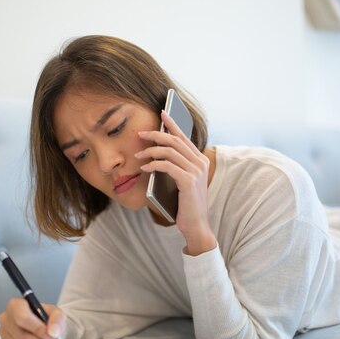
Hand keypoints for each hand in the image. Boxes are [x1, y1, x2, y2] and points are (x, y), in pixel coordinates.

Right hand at [0, 298, 66, 338]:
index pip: (22, 317)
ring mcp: (5, 334)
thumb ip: (57, 319)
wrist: (43, 325)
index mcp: (16, 305)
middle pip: (22, 337)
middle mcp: (6, 319)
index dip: (37, 329)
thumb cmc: (46, 316)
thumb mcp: (56, 312)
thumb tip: (53, 331)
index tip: (51, 337)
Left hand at [137, 111, 216, 255]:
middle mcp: (200, 162)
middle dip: (156, 135)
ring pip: (169, 151)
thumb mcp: (182, 181)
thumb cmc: (186, 204)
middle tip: (140, 134)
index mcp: (201, 160)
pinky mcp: (188, 180)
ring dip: (150, 151)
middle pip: (175, 141)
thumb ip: (176, 166)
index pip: (184, 137)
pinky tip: (144, 167)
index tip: (162, 113)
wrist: (196, 225)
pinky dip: (153, 164)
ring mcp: (196, 171)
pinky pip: (166, 166)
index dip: (172, 124)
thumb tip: (157, 151)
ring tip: (138, 155)